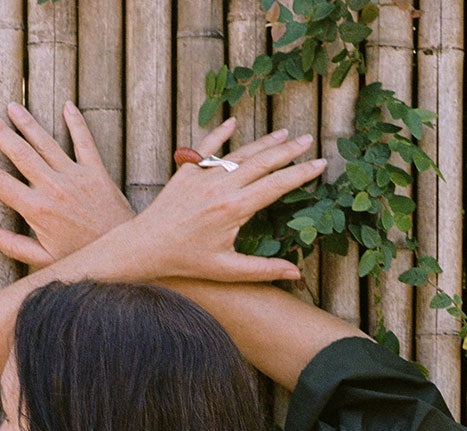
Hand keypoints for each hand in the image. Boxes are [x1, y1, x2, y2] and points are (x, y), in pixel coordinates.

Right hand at [0, 102, 141, 267]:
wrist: (127, 252)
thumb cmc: (85, 258)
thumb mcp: (47, 260)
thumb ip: (13, 245)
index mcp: (37, 210)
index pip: (1, 184)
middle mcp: (53, 188)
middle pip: (20, 154)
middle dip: (0, 133)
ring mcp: (76, 177)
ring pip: (46, 143)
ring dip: (28, 123)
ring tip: (13, 107)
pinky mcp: (97, 172)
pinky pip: (85, 143)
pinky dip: (77, 123)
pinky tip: (68, 106)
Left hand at [104, 127, 324, 283]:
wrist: (147, 246)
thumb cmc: (188, 261)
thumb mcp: (229, 270)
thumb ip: (264, 270)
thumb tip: (297, 273)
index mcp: (234, 209)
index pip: (276, 186)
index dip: (301, 174)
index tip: (320, 165)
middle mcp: (219, 187)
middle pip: (261, 162)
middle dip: (288, 151)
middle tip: (309, 140)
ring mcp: (202, 175)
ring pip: (239, 152)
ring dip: (264, 142)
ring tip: (285, 133)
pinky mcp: (186, 170)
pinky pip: (206, 147)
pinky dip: (219, 132)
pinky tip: (233, 121)